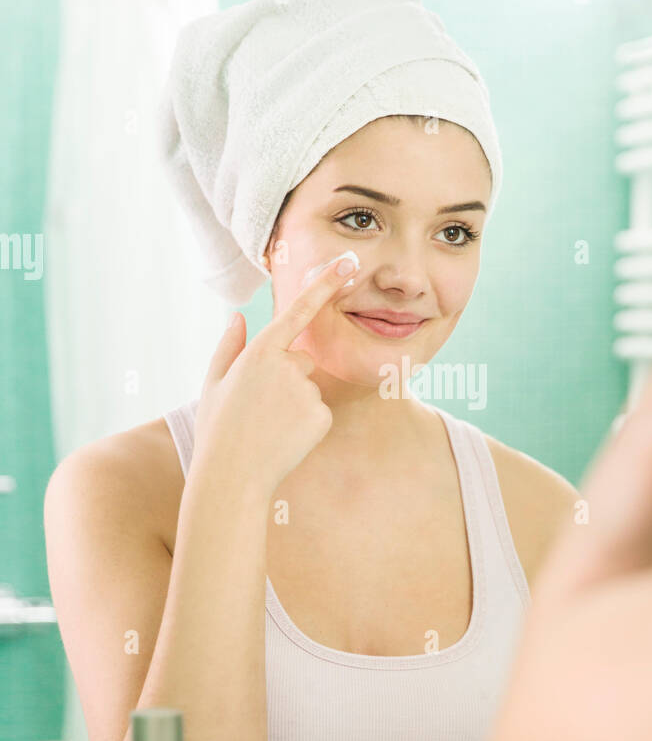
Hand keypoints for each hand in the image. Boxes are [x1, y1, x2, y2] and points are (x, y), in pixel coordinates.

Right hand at [190, 253, 357, 497]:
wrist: (232, 476)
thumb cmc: (217, 429)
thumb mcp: (213, 383)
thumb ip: (229, 346)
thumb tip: (238, 315)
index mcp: (260, 352)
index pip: (299, 310)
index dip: (325, 285)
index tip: (348, 264)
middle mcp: (288, 366)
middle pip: (301, 361)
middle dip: (286, 379)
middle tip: (258, 409)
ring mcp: (307, 392)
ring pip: (309, 389)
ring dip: (294, 404)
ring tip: (267, 426)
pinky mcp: (322, 416)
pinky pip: (318, 412)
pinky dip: (305, 425)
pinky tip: (284, 438)